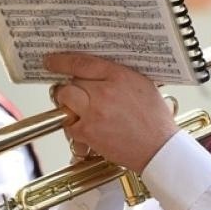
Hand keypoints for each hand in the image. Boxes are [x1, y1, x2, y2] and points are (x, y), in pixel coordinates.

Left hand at [44, 54, 178, 173]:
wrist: (159, 148)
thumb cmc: (155, 121)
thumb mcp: (144, 86)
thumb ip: (121, 76)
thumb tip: (99, 73)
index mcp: (120, 76)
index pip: (82, 62)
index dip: (62, 61)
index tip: (51, 61)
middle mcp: (104, 91)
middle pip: (70, 82)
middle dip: (70, 88)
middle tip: (75, 94)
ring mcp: (94, 112)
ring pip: (65, 100)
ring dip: (68, 105)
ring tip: (78, 111)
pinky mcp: (89, 132)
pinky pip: (68, 124)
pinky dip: (74, 127)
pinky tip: (86, 128)